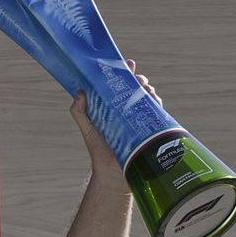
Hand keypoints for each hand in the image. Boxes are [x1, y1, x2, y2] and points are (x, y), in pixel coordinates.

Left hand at [69, 59, 160, 181]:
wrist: (113, 173)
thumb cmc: (99, 150)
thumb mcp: (87, 128)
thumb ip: (80, 112)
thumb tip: (79, 92)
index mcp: (112, 106)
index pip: (119, 85)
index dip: (123, 72)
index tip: (127, 63)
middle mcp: (126, 110)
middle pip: (135, 88)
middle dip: (139, 79)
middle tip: (138, 78)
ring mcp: (139, 118)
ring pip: (147, 97)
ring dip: (148, 89)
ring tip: (145, 88)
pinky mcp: (148, 128)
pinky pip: (155, 112)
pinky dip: (156, 103)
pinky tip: (153, 100)